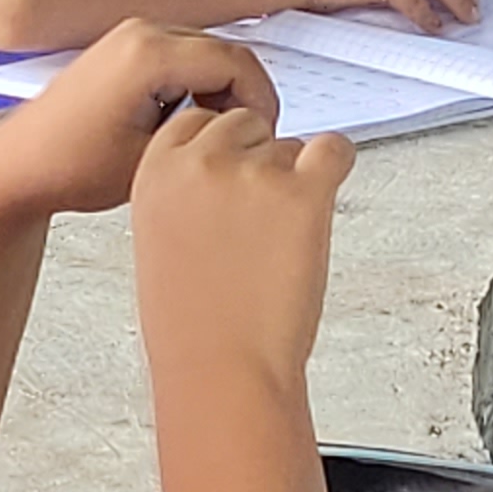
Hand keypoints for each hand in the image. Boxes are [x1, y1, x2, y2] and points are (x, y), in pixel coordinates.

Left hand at [0, 20, 277, 215]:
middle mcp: (140, 30)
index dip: (261, 103)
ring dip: (220, 91)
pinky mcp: (123, 46)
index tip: (260, 137)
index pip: (240, 62)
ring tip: (206, 136)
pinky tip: (181, 121)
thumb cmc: (71, 168)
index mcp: (149, 52)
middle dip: (243, 97)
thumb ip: (215, 132)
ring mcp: (130, 34)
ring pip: (208, 53)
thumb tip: (251, 125)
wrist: (18, 167)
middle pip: (228, 52)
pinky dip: (196, 85)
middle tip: (239, 141)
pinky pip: (183, 55)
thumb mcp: (157, 159)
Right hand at [131, 104, 353, 393]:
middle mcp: (202, 162)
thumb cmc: (191, 323)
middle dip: (257, 161)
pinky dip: (336, 166)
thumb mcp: (158, 239)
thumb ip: (183, 191)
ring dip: (293, 179)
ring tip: (279, 239)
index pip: (196, 122)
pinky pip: (334, 149)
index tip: (232, 178)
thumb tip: (225, 168)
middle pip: (246, 124)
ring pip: (289, 144)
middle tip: (261, 218)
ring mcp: (255, 173)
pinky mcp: (303, 192)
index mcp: (155, 170)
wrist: (222, 369)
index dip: (221, 151)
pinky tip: (322, 200)